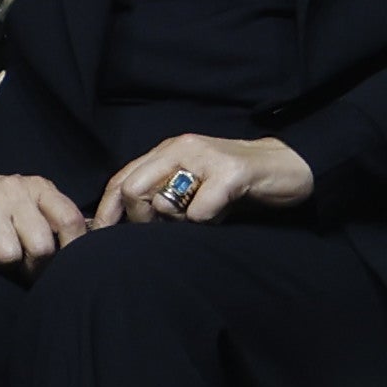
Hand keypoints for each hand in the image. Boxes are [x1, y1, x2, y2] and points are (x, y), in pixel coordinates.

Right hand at [0, 169, 88, 268]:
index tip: (62, 265)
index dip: (71, 250)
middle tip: (22, 267)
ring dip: (2, 264)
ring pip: (9, 253)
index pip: (71, 220)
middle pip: (41, 246)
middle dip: (33, 267)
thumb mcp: (31, 203)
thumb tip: (96, 237)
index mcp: (39, 188)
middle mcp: (14, 189)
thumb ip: (59, 219)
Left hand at [93, 133, 311, 230]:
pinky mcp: (231, 174)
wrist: (286, 167)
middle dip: (140, 221)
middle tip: (163, 230)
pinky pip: (200, 212)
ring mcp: (205, 159)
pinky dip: (207, 223)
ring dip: (179, 223)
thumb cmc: (234, 183)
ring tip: (202, 217)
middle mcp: (181, 148)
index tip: (101, 237)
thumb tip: (124, 224)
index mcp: (167, 151)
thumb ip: (162, 195)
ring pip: (165, 203)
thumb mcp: (191, 185)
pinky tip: (222, 216)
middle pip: (133, 190)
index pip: (121, 179)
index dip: (106, 211)